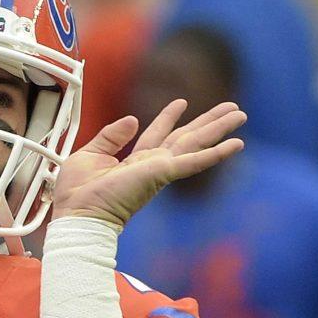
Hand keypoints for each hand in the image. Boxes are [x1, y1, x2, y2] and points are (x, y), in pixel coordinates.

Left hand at [51, 100, 245, 227]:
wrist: (78, 215)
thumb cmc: (77, 194)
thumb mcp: (89, 155)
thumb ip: (111, 136)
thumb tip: (132, 119)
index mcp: (133, 162)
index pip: (156, 134)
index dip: (169, 117)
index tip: (181, 103)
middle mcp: (151, 165)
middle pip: (185, 138)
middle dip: (207, 122)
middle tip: (230, 108)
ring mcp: (159, 170)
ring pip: (196, 144)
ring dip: (218, 129)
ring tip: (240, 114)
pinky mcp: (162, 174)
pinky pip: (194, 161)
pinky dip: (216, 153)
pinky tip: (237, 144)